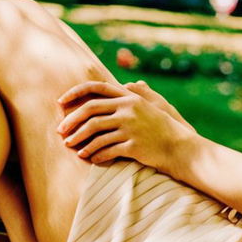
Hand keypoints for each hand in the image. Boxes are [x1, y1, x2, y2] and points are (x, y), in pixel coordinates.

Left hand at [57, 79, 196, 173]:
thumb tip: (129, 83)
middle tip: (60, 132)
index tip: (61, 102)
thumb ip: (140, 93)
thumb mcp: (154, 105)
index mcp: (130, 97)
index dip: (75, 93)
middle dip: (71, 121)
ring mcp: (130, 127)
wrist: (180, 148)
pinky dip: (95, 154)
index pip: (96, 88)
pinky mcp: (132, 146)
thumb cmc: (164, 127)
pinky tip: (89, 158)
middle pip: (90, 111)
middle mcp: (128, 109)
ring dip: (80, 141)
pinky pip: (106, 150)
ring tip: (72, 147)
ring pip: (95, 132)